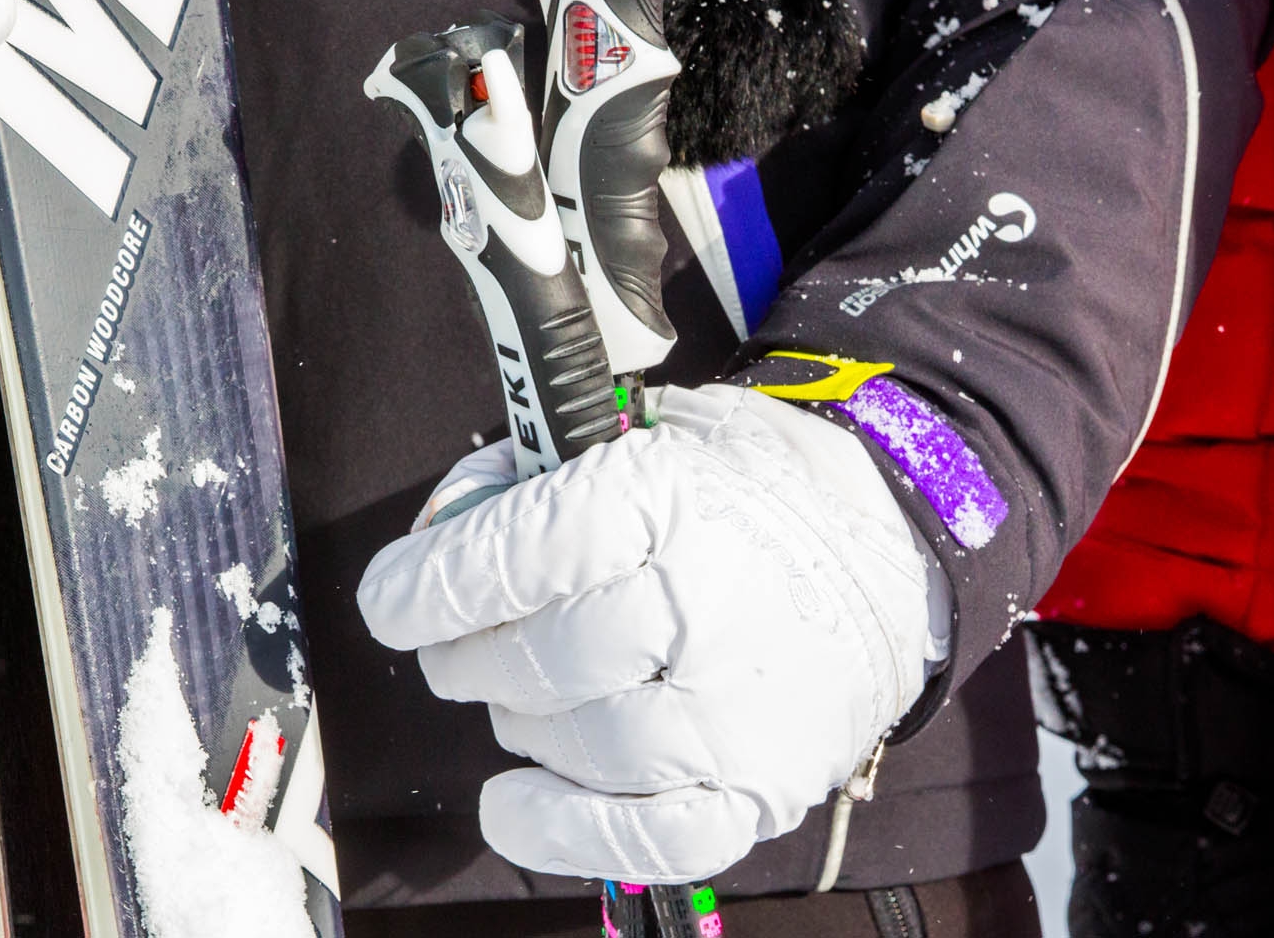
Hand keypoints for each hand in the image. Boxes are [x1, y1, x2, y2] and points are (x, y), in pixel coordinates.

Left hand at [357, 383, 942, 883]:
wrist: (882, 544)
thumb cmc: (731, 489)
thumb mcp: (632, 433)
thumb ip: (522, 479)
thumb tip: (432, 545)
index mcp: (669, 496)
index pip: (523, 554)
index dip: (432, 585)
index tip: (391, 601)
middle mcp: (708, 603)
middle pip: (538, 661)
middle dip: (467, 657)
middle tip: (463, 645)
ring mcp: (739, 709)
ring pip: (576, 745)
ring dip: (521, 723)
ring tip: (533, 691)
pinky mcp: (760, 789)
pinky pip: (641, 841)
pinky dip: (560, 830)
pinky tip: (515, 802)